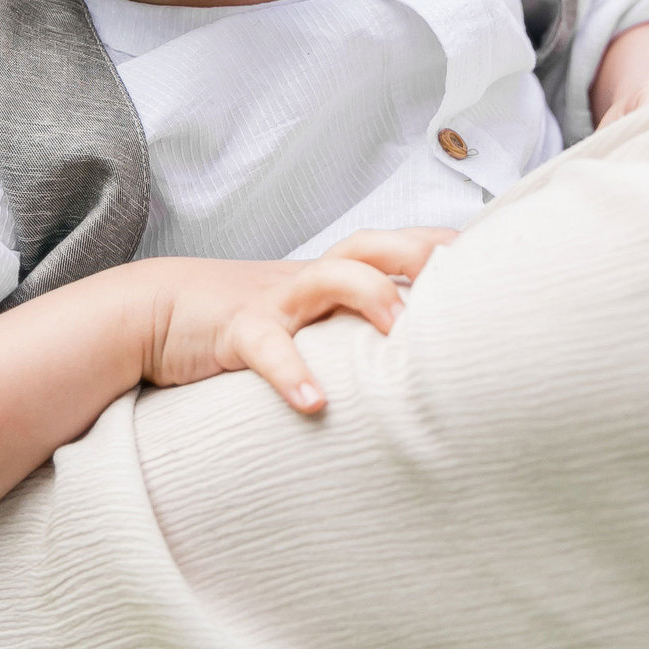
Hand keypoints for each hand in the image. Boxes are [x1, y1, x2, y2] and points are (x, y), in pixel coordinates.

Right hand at [140, 227, 455, 412]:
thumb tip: (414, 359)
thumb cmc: (241, 319)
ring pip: (327, 276)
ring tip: (399, 331)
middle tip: (460, 281)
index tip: (493, 258)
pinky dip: (291, 374)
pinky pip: (267, 347)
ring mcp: (274, 300)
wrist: (155, 311)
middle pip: (370, 244)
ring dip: (369, 296)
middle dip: (418, 253)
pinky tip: (315, 404)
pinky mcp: (235, 330)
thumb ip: (349, 325)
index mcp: (328, 273)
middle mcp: (308, 278)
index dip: (440, 246)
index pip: (394, 245)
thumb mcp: (300, 317)